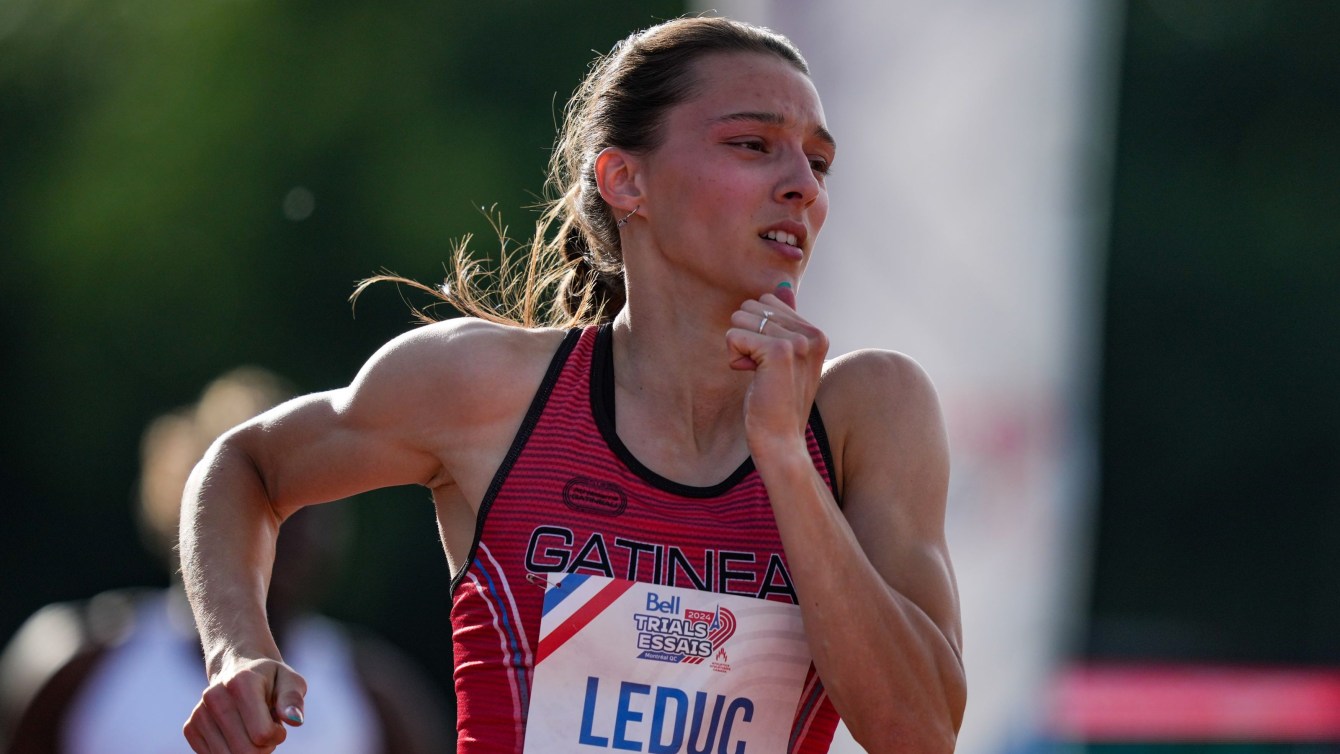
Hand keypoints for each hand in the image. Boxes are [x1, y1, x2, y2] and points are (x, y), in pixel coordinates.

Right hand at [183, 656, 306, 752]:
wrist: (238, 669)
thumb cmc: (271, 680)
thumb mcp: (290, 681)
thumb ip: (293, 700)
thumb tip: (295, 720)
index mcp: (242, 682)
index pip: (262, 734)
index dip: (277, 735)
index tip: (278, 723)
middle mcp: (215, 695)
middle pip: (245, 751)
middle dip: (263, 748)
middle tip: (266, 729)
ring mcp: (199, 712)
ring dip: (247, 751)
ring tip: (250, 729)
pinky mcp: (190, 727)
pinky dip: (229, 752)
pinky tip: (235, 732)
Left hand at [726, 283, 827, 453]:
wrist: (782, 442)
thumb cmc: (777, 404)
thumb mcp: (785, 360)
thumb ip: (785, 324)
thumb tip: (781, 288)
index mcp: (816, 334)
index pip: (768, 302)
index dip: (757, 331)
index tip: (768, 362)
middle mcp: (811, 334)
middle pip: (753, 306)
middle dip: (745, 336)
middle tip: (760, 370)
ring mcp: (797, 342)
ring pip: (741, 318)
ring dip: (739, 347)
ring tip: (757, 374)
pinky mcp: (778, 351)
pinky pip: (734, 335)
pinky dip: (733, 355)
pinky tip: (749, 375)